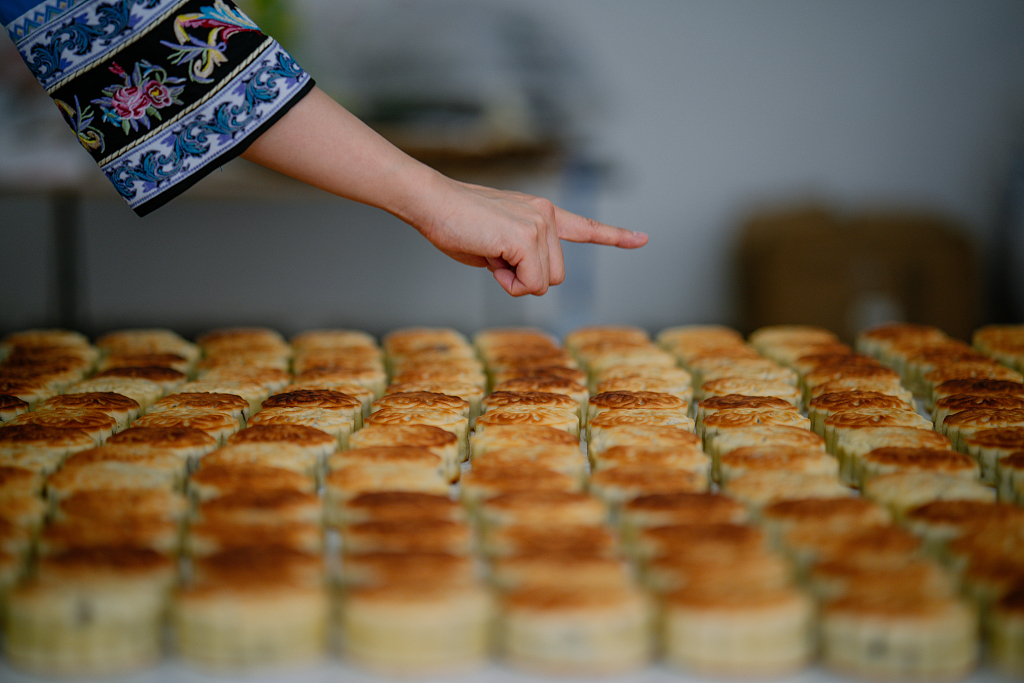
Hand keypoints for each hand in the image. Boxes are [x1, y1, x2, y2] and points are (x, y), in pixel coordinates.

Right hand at [241, 87, 646, 295]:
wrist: (431, 202)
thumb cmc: (454, 224)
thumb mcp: (494, 248)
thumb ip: (519, 261)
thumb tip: (527, 280)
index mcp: (542, 214)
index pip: (584, 228)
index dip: (614, 236)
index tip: (642, 239)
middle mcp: (547, 215)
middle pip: (555, 277)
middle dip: (524, 278)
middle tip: (492, 255)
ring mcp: (540, 225)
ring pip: (544, 283)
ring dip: (515, 280)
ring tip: (489, 251)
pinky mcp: (527, 237)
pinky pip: (529, 282)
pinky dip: (507, 281)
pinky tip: (489, 253)